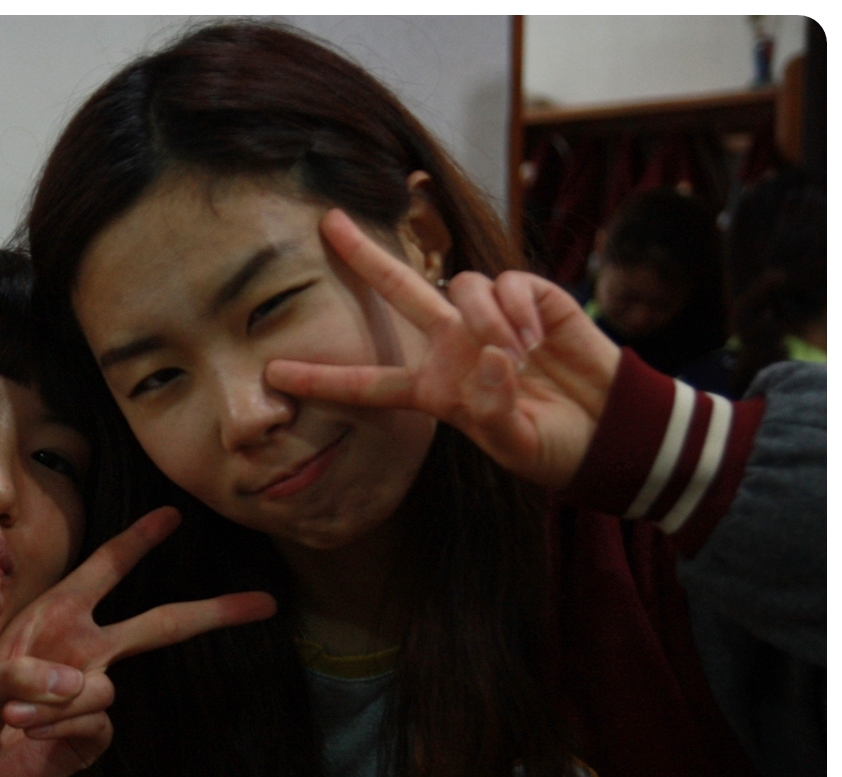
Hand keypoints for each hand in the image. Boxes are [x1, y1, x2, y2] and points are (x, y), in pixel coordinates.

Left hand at [0, 506, 276, 776]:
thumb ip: (10, 648)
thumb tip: (75, 672)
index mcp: (58, 612)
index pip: (106, 568)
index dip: (137, 540)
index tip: (171, 514)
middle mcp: (86, 648)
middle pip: (162, 624)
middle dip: (213, 611)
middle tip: (264, 601)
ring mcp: (91, 693)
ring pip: (106, 689)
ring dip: (55, 700)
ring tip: (11, 713)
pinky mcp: (89, 738)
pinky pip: (93, 723)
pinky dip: (56, 725)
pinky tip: (25, 730)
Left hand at [265, 209, 623, 489]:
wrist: (611, 425)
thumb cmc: (555, 445)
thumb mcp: (517, 445)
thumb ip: (493, 412)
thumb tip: (488, 360)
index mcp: (435, 389)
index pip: (367, 384)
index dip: (322, 380)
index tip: (273, 376)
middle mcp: (453, 345)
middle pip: (398, 291)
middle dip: (363, 255)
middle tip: (326, 222)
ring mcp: (489, 316)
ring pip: (461, 287)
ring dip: (485, 321)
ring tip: (518, 357)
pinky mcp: (530, 295)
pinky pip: (504, 283)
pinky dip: (515, 309)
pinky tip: (534, 338)